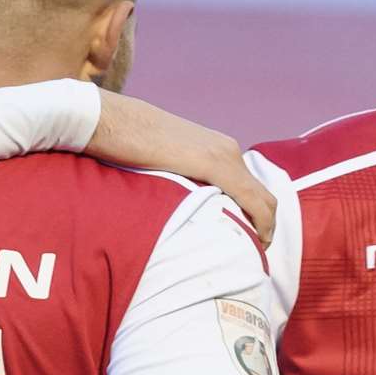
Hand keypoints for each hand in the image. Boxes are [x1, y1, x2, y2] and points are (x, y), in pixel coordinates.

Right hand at [85, 93, 275, 243]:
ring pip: (262, 200)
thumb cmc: (126, 143)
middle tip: (253, 254)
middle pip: (263, 196)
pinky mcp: (215, 164)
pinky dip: (260, 224)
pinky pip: (252, 201)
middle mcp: (228, 150)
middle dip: (264, 227)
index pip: (250, 188)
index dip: (256, 218)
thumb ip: (178, 181)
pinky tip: (253, 243)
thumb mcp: (161, 166)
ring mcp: (224, 155)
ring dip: (262, 228)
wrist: (111, 120)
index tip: (247, 242)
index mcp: (217, 149)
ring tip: (252, 254)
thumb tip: (176, 206)